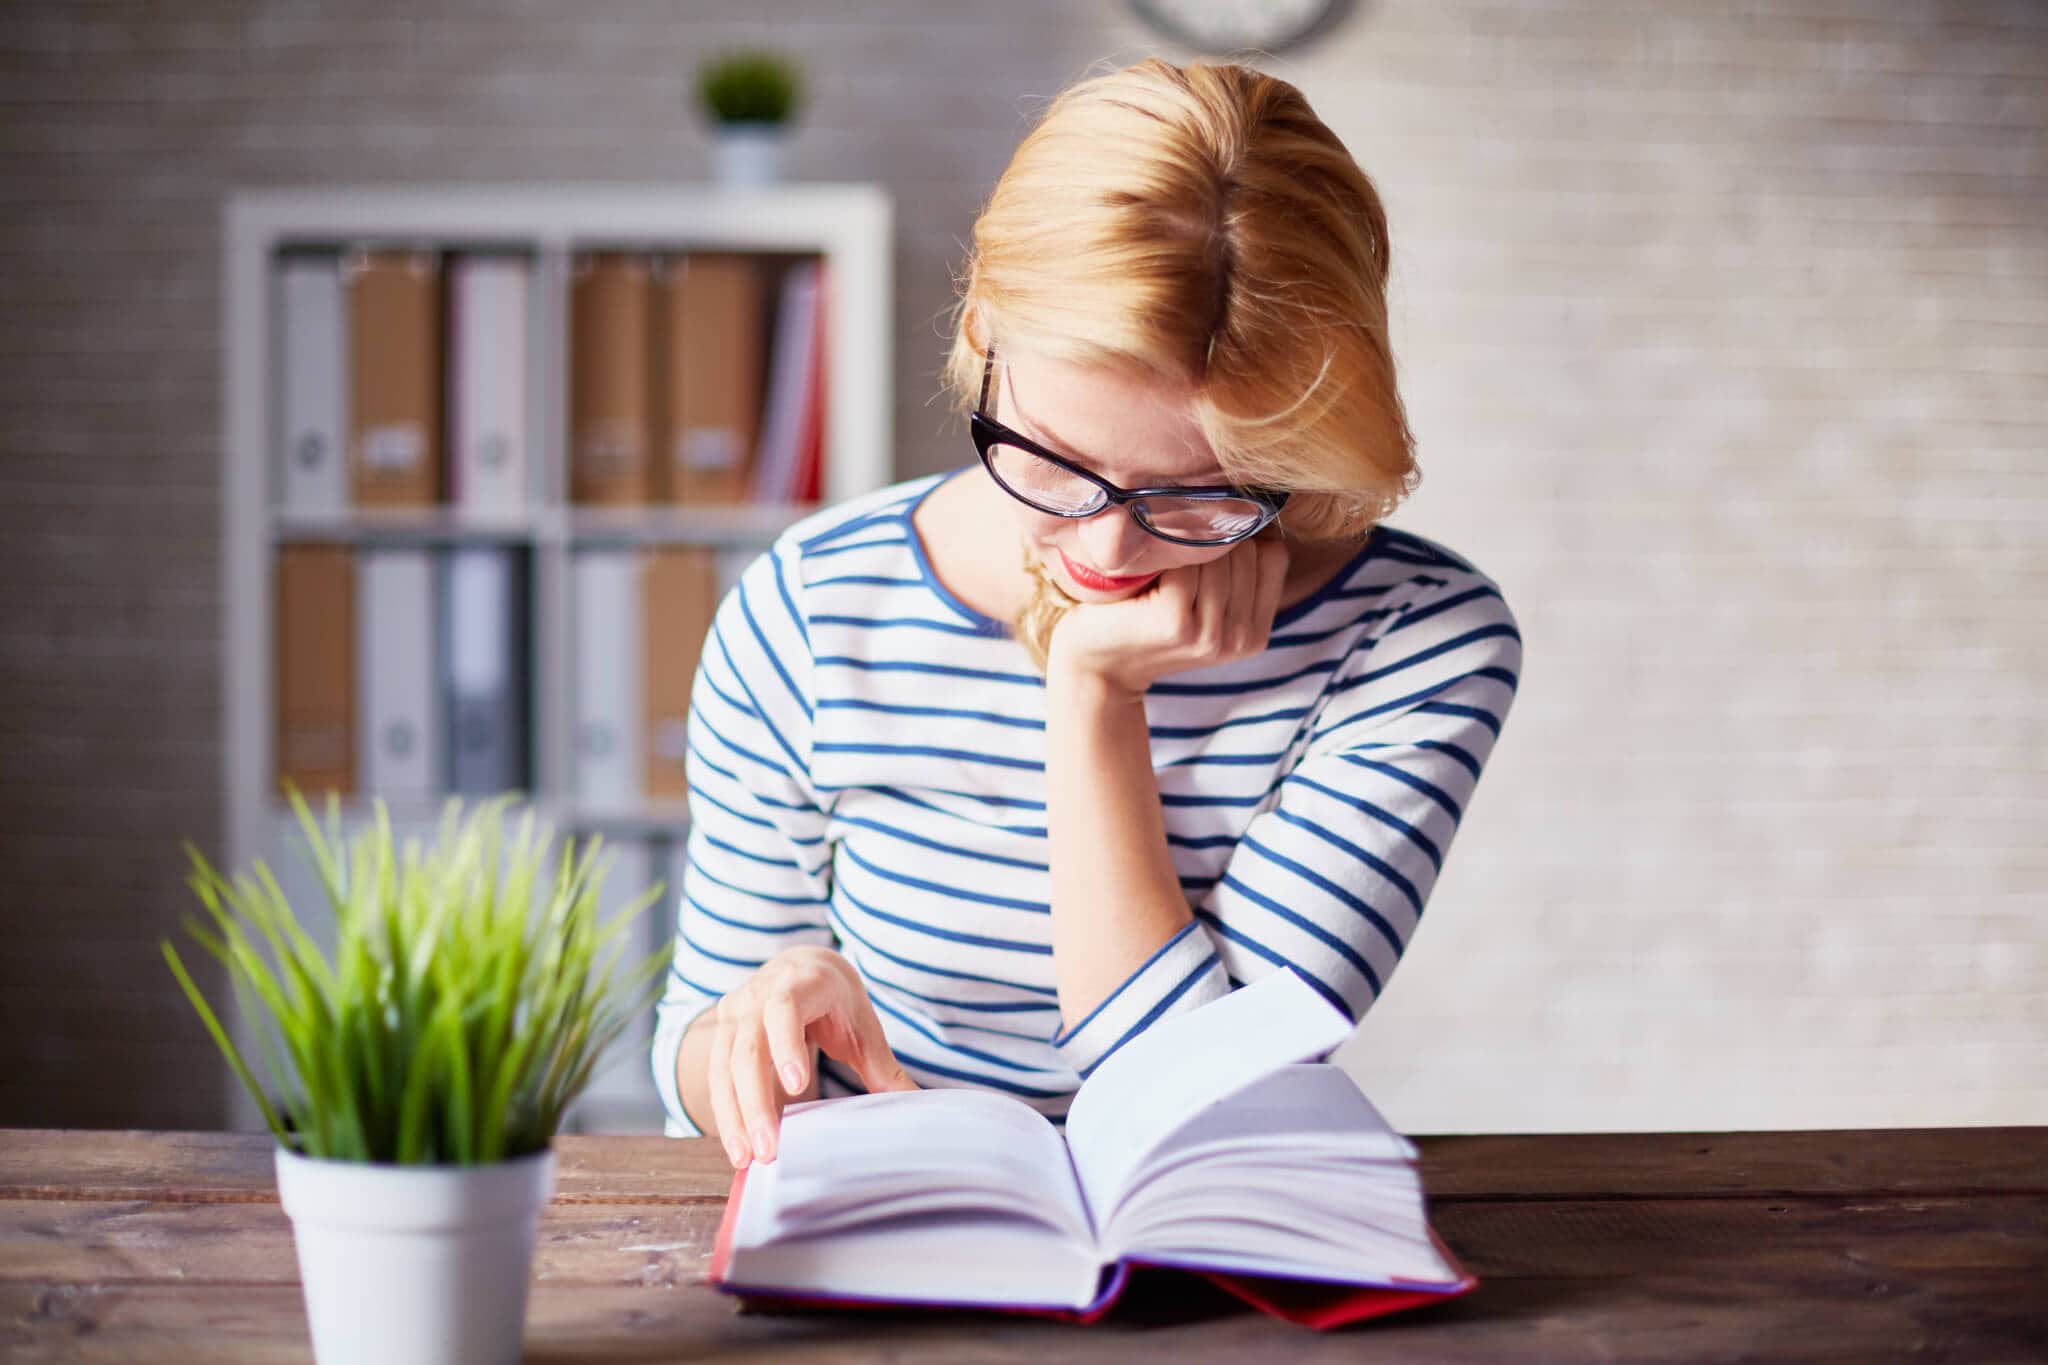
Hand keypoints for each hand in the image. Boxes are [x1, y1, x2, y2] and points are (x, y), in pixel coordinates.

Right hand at [704, 944, 916, 1167]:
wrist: (802, 968)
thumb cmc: (837, 1002)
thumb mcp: (863, 1027)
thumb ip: (884, 1067)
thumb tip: (920, 1107)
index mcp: (801, 983)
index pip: (785, 1010)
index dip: (786, 1045)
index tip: (796, 1086)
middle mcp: (759, 994)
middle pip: (749, 1048)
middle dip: (756, 1102)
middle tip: (768, 1149)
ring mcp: (735, 1012)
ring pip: (724, 1066)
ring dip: (733, 1115)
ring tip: (745, 1159)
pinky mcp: (721, 1033)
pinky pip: (716, 1076)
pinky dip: (726, 1112)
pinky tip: (738, 1146)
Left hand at [1046, 531, 1290, 695]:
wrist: (1098, 663)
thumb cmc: (1150, 616)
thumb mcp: (1207, 602)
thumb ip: (1239, 570)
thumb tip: (1258, 505)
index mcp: (1256, 634)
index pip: (1274, 554)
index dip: (1239, 541)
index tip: (1203, 551)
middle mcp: (1241, 639)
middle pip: (1246, 551)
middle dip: (1209, 543)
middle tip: (1175, 564)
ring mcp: (1211, 635)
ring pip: (1217, 554)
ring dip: (1184, 548)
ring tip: (1161, 570)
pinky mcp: (1176, 623)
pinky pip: (1185, 563)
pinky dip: (1163, 558)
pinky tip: (1145, 577)